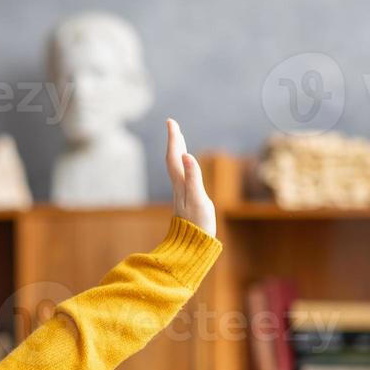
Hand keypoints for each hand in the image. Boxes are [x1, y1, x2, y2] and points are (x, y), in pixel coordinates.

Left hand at [165, 118, 216, 238]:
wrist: (192, 247)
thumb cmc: (198, 225)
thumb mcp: (199, 199)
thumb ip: (194, 177)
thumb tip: (187, 156)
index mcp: (181, 184)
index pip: (174, 156)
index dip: (173, 139)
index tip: (171, 122)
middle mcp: (179, 186)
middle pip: (174, 160)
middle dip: (174, 141)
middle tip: (173, 125)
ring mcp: (182, 194)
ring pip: (177, 168)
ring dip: (178, 152)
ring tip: (179, 140)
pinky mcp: (187, 201)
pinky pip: (183, 177)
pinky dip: (184, 166)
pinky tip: (186, 167)